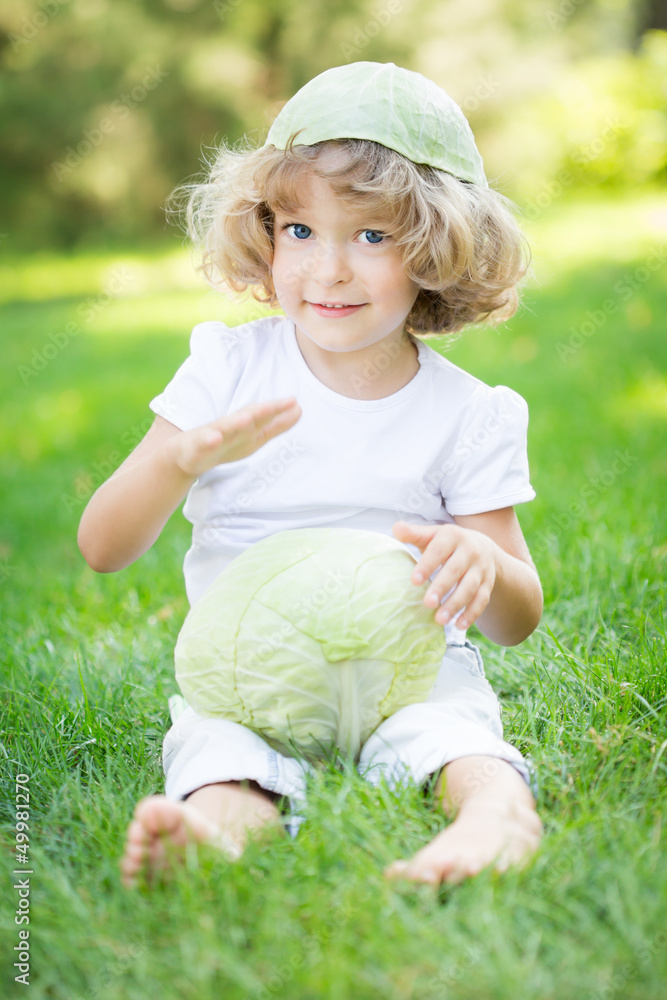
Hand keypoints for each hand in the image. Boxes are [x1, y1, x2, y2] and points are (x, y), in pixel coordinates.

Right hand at [170, 398, 301, 477]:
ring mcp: (212, 435)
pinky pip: (203, 443)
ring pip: (226, 428)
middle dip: (263, 412)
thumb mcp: (253, 436)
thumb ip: (276, 424)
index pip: (264, 417)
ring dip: (236, 423)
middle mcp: (230, 428)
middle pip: (248, 418)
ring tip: (247, 418)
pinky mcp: (196, 446)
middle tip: (278, 404)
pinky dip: (209, 440)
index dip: (278, 410)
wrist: (184, 457)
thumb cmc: (224, 442)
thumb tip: (299, 409)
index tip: (294, 401)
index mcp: (245, 428)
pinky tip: (215, 437)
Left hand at [392, 520, 499, 629]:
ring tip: (439, 619)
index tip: (414, 581)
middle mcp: (470, 551)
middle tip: (427, 603)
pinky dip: (472, 614)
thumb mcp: (433, 535)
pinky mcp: (488, 584)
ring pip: (470, 588)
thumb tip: (395, 528)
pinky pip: (482, 600)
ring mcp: (481, 568)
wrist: (483, 546)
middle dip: (442, 587)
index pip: (439, 551)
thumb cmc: (447, 543)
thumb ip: (414, 534)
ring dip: (456, 604)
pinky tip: (459, 626)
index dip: (427, 565)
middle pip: (456, 570)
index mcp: (453, 536)